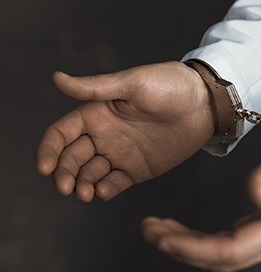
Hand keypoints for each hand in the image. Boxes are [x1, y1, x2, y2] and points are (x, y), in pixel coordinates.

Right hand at [36, 61, 214, 201]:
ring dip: (82, 185)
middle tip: (65, 187)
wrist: (204, 103)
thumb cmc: (168, 85)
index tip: (45, 167)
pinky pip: (115, 183)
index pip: (61, 134)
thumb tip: (56, 78)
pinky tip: (102, 191)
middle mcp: (104, 135)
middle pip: (72, 158)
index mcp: (96, 113)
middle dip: (64, 173)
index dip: (49, 150)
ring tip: (85, 192)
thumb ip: (94, 88)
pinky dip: (105, 189)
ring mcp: (120, 154)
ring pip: (90, 174)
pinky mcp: (137, 169)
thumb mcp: (131, 83)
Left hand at [141, 123, 260, 271]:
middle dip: (183, 249)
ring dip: (189, 246)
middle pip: (225, 258)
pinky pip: (230, 243)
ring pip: (225, 254)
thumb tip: (255, 196)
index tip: (163, 236)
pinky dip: (202, 241)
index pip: (236, 249)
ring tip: (157, 229)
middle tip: (149, 230)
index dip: (196, 248)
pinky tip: (183, 231)